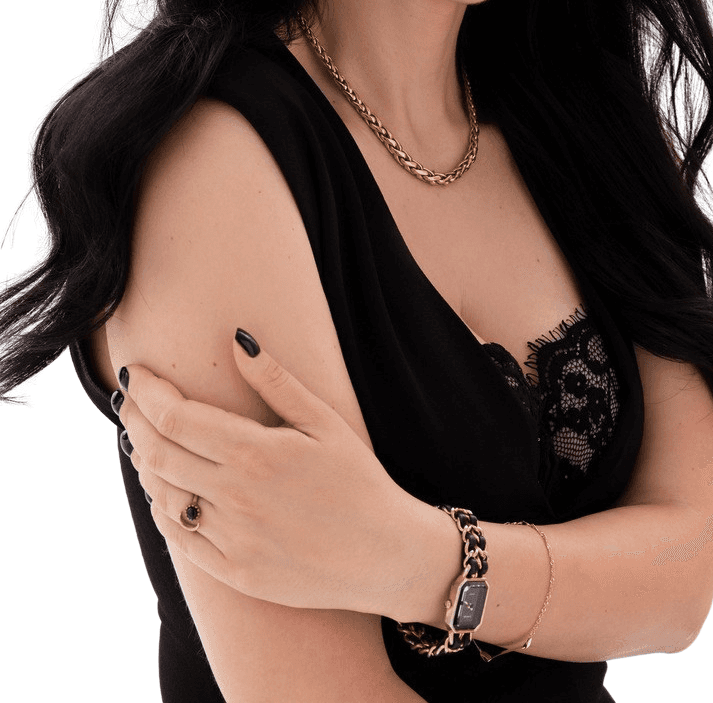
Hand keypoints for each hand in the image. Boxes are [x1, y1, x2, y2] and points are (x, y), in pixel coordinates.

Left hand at [116, 332, 422, 613]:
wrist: (386, 554)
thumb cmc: (359, 479)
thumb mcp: (324, 421)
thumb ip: (276, 381)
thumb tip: (237, 338)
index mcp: (256, 454)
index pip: (176, 417)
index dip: (147, 392)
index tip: (137, 373)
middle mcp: (236, 498)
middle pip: (158, 454)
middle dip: (134, 421)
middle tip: (129, 399)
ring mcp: (233, 540)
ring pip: (164, 496)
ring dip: (145, 463)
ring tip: (142, 438)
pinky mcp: (235, 572)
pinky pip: (181, 538)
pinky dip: (165, 508)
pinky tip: (166, 488)